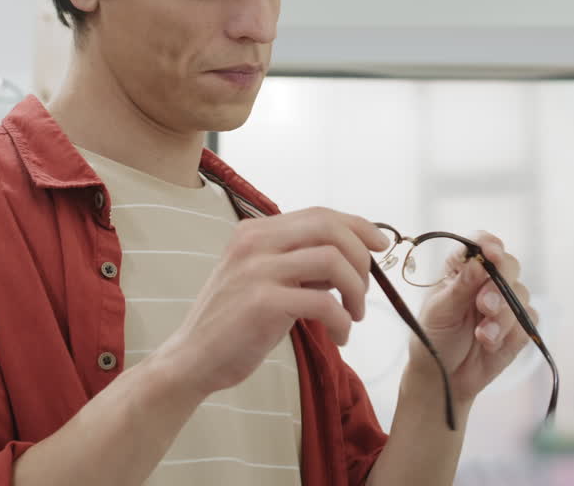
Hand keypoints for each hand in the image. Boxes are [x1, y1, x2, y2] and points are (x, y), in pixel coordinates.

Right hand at [154, 207, 388, 398]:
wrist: (192, 359)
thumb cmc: (235, 322)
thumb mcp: (263, 278)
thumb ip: (298, 261)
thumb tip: (350, 254)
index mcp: (255, 231)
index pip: (319, 214)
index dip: (358, 226)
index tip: (380, 246)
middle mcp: (254, 242)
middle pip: (329, 228)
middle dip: (361, 257)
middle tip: (364, 290)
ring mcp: (256, 270)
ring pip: (333, 261)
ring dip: (356, 291)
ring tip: (353, 316)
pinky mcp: (262, 303)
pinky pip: (324, 302)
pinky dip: (343, 321)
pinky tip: (339, 336)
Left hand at [405, 232, 536, 404]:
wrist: (443, 378)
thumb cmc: (433, 337)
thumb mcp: (440, 311)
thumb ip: (460, 287)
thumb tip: (479, 262)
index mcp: (462, 269)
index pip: (480, 244)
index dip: (488, 245)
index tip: (491, 255)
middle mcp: (487, 281)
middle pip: (509, 265)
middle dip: (499, 285)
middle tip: (484, 306)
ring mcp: (505, 303)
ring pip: (521, 295)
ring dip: (503, 316)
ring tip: (482, 336)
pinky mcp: (518, 327)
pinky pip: (529, 320)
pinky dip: (511, 333)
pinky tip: (491, 345)